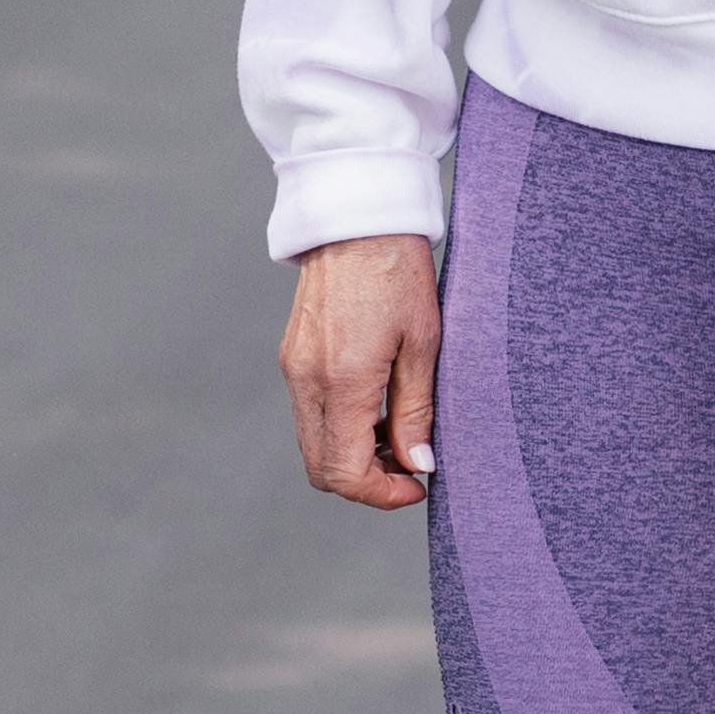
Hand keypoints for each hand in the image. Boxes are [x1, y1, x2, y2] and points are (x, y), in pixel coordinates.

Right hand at [279, 235, 440, 507]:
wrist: (356, 219)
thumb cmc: (398, 273)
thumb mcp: (423, 343)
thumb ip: (416, 410)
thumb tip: (417, 463)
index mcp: (342, 380)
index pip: (345, 472)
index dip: (382, 494)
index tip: (417, 484)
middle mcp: (307, 379)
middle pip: (321, 469)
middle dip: (365, 482)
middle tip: (408, 466)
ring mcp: (293, 367)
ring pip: (313, 443)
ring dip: (351, 455)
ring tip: (396, 432)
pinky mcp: (291, 355)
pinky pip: (309, 414)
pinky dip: (339, 427)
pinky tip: (374, 405)